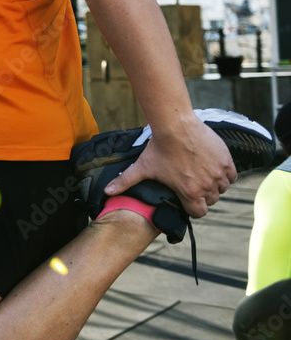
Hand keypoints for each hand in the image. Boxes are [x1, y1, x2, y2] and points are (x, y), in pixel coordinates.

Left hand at [105, 117, 236, 217]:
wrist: (175, 125)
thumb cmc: (159, 148)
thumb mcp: (142, 167)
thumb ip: (125, 182)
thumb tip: (107, 192)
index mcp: (189, 192)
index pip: (198, 213)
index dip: (192, 208)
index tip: (187, 199)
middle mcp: (207, 186)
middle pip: (210, 200)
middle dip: (202, 195)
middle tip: (192, 184)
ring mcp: (218, 173)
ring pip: (222, 188)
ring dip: (214, 185)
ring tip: (201, 174)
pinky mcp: (226, 161)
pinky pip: (231, 175)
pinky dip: (224, 174)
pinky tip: (212, 167)